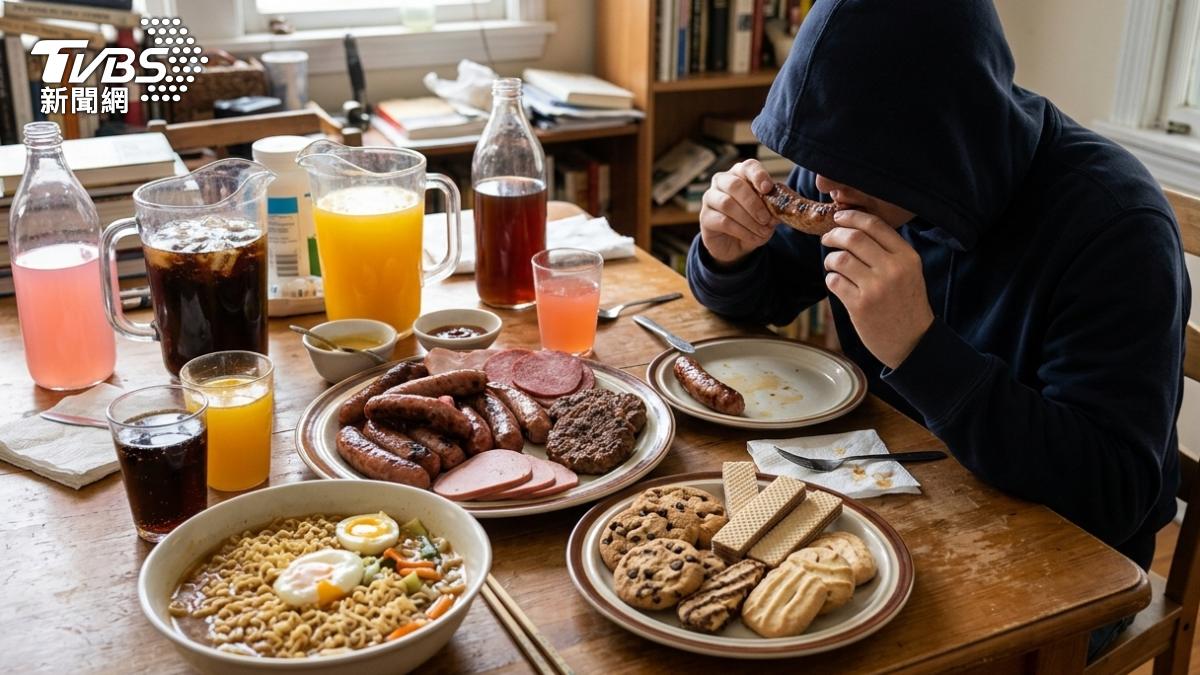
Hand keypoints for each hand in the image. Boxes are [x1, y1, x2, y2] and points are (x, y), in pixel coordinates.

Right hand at [698, 160, 776, 266]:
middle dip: (753, 203)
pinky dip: (742, 231)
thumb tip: (776, 214)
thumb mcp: (766, 216)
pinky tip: (754, 238)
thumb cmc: (750, 223)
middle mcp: (722, 181)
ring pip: (727, 204)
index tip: (768, 188)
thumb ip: (771, 211)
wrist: (733, 245)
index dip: (758, 175)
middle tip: (766, 219)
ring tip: (763, 232)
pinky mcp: (705, 217)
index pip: (748, 167)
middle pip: (735, 185)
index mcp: (740, 174)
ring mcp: (710, 198)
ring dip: (748, 220)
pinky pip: (723, 221)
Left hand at [821, 210, 933, 368]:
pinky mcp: (859, 305)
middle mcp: (893, 269)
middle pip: (853, 238)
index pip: (875, 225)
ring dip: (830, 259)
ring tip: (833, 265)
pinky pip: (834, 281)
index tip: (839, 218)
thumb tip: (855, 228)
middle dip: (834, 234)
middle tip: (827, 238)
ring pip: (840, 259)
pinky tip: (837, 283)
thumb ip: (888, 251)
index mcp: (907, 257)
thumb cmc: (906, 304)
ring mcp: (875, 288)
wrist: (913, 342)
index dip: (852, 217)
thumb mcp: (909, 272)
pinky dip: (831, 278)